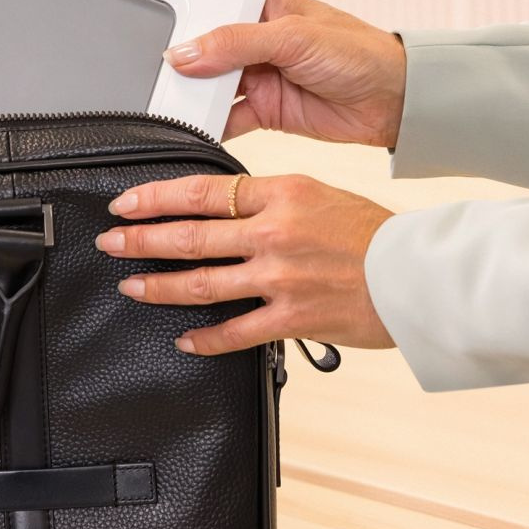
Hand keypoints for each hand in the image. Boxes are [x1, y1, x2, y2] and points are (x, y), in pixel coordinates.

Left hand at [99, 172, 395, 353]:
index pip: (200, 191)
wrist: (418, 274)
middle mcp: (274, 233)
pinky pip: (235, 332)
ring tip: (131, 286)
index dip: (154, 198)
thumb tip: (220, 206)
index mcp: (280, 193)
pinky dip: (204, 337)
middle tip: (111, 242)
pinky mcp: (292, 317)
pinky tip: (183, 338)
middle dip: (140, 240)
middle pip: (189, 235)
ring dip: (157, 285)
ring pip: (201, 282)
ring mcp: (280, 277)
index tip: (125, 203)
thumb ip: (267, 200)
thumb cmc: (373, 234)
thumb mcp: (316, 194)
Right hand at [164, 0, 407, 147]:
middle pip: (206, 51)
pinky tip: (194, 128)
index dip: (187, 24)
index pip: (213, 9)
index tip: (161, 39)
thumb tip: (186, 54)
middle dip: (186, 66)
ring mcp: (258, 75)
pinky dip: (211, 125)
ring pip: (212, 86)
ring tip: (171, 105)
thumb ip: (235, 44)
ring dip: (196, 97)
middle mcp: (256, 38)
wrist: (396, 103)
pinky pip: (226, 117)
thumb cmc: (360, 53)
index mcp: (264, 4)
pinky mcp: (264, 108)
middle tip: (160, 77)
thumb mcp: (293, 37)